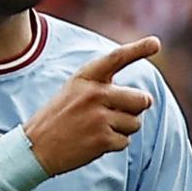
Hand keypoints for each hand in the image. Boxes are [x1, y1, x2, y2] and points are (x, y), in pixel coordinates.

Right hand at [24, 36, 159, 175]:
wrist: (35, 147)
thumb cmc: (59, 118)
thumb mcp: (74, 91)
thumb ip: (103, 87)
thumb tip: (145, 99)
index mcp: (86, 78)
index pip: (116, 58)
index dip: (138, 49)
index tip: (155, 43)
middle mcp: (94, 93)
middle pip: (141, 99)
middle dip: (136, 109)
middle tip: (119, 114)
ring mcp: (99, 116)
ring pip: (135, 123)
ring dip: (123, 129)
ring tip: (99, 129)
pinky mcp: (102, 139)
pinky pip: (125, 141)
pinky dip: (114, 144)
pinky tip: (94, 142)